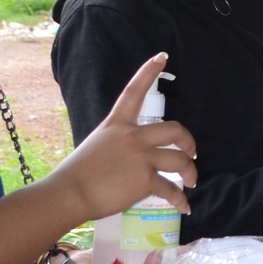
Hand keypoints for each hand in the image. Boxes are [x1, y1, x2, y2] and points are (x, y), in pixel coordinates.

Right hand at [53, 55, 196, 220]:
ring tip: (191, 181)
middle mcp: (132, 136)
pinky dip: (180, 200)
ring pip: (180, 159)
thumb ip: (117, 145)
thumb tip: (128, 157)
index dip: (148, 72)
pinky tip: (183, 206)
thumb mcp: (96, 146)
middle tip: (192, 152)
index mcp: (116, 124)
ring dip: (190, 171)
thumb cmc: (77, 174)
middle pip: (174, 130)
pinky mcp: (145, 179)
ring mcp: (141, 156)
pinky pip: (171, 189)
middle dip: (189, 141)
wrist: (70, 193)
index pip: (134, 91)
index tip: (162, 57)